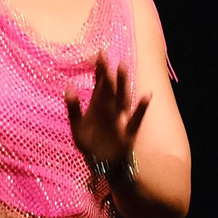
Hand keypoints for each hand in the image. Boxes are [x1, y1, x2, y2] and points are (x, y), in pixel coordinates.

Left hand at [65, 55, 150, 178]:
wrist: (103, 164)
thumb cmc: (91, 144)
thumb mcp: (77, 126)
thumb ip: (72, 107)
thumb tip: (69, 84)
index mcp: (98, 106)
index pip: (99, 84)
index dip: (99, 69)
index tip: (99, 52)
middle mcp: (110, 109)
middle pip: (110, 87)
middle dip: (108, 71)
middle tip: (106, 53)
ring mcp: (120, 119)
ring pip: (122, 98)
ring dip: (123, 83)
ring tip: (123, 67)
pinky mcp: (129, 133)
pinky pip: (136, 119)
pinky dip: (141, 109)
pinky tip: (147, 96)